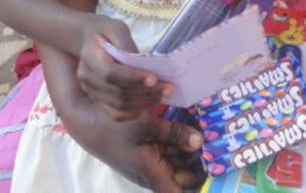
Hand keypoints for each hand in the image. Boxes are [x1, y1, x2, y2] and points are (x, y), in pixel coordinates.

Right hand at [75, 15, 172, 119]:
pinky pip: (116, 114)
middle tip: (169, 88)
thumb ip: (127, 44)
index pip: (111, 73)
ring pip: (119, 106)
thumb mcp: (117, 28)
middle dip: (146, 92)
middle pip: (117, 93)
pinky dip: (134, 112)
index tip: (154, 78)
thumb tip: (143, 63)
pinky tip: (150, 103)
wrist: (88, 40)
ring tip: (164, 95)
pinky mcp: (98, 101)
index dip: (133, 78)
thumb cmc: (106, 31)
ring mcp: (91, 92)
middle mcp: (87, 78)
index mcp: (90, 57)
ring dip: (144, 103)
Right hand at [90, 110, 205, 192]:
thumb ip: (174, 134)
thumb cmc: (114, 127)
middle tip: (218, 148)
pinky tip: (193, 128)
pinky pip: (171, 150)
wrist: (86, 120)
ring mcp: (151, 161)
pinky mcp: (149, 150)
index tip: (213, 174)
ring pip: (179, 162)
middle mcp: (153, 173)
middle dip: (200, 165)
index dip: (198, 186)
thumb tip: (200, 141)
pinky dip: (182, 142)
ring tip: (211, 137)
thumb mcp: (146, 126)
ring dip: (192, 152)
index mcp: (152, 174)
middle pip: (185, 177)